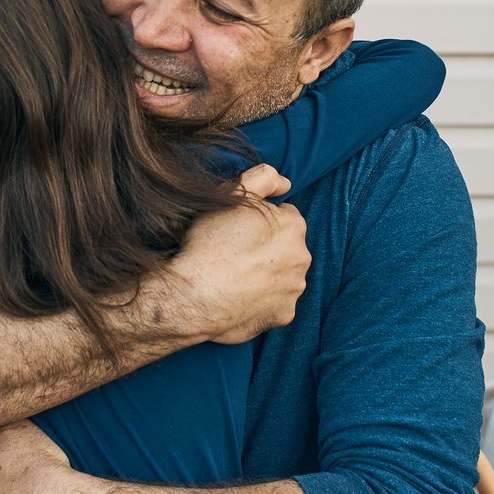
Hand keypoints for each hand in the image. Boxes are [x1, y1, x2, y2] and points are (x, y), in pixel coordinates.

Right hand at [173, 164, 309, 343]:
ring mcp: (294, 290)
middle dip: (268, 247)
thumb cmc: (209, 243)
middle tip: (234, 251)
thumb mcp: (232, 194)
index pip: (284, 216)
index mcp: (293, 227)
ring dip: (266, 274)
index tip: (240, 229)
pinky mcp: (283, 315)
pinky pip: (275, 303)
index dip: (260, 220)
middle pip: (286, 247)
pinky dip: (262, 300)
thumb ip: (264, 178)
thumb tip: (286, 183)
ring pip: (282, 275)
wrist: (191, 294)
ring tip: (235, 275)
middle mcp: (302, 258)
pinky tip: (239, 296)